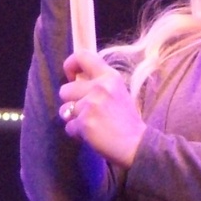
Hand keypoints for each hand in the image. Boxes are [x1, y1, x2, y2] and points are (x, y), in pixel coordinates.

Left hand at [58, 51, 143, 165]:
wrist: (136, 144)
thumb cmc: (127, 120)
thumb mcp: (118, 92)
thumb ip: (99, 84)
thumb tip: (76, 81)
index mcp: (109, 76)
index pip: (82, 56)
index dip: (70, 65)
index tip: (72, 77)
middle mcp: (100, 87)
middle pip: (65, 89)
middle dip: (71, 102)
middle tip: (87, 111)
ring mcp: (91, 104)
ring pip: (64, 109)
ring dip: (73, 119)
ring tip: (90, 124)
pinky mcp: (84, 122)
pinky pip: (68, 126)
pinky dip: (77, 133)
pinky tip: (92, 135)